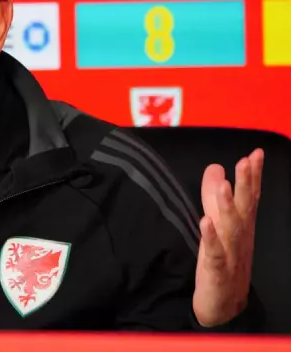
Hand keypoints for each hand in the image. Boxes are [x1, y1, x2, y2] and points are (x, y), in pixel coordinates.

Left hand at [193, 148, 262, 326]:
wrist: (224, 306)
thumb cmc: (222, 261)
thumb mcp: (218, 225)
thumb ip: (215, 197)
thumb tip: (216, 168)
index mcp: (241, 227)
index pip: (248, 197)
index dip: (252, 176)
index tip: (256, 154)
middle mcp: (239, 238)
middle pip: (244, 209)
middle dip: (245, 185)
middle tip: (246, 161)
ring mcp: (230, 254)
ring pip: (230, 229)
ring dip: (227, 207)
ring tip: (224, 185)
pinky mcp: (216, 271)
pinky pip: (214, 254)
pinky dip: (210, 238)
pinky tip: (205, 223)